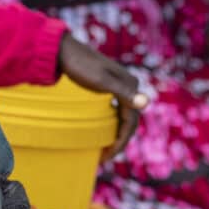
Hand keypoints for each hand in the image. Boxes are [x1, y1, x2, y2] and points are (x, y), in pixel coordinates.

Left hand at [57, 34, 147, 161]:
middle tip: (104, 158)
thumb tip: (146, 102)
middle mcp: (128, 84)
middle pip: (129, 119)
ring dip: (116, 133)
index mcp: (129, 84)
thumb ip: (124, 93)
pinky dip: (112, 123)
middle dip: (119, 140)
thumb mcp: (101, 81)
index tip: (107, 156)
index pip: (131, 120)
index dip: (121, 141)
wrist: (62, 51)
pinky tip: (103, 130)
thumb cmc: (79, 66)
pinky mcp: (109, 85)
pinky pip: (116, 109)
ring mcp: (119, 84)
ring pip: (123, 115)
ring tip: (104, 149)